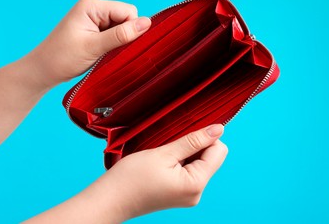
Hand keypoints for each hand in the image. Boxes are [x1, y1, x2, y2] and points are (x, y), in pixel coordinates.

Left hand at [24, 0, 150, 87]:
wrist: (43, 71)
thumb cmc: (62, 58)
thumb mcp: (94, 47)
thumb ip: (121, 35)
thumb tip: (147, 23)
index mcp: (92, 6)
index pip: (128, 11)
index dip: (130, 29)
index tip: (118, 46)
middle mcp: (94, 9)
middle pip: (126, 18)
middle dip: (124, 36)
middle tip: (107, 51)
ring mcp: (94, 20)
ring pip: (122, 28)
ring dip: (117, 43)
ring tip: (101, 54)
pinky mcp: (94, 31)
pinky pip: (114, 35)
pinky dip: (113, 46)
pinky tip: (102, 54)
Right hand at [25, 124, 226, 222]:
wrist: (111, 199)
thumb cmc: (131, 178)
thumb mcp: (164, 153)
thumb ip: (193, 141)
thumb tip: (218, 129)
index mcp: (196, 184)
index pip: (218, 151)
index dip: (205, 138)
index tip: (186, 133)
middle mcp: (196, 193)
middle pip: (210, 158)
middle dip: (194, 146)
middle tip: (170, 146)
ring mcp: (188, 195)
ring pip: (198, 163)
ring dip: (184, 153)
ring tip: (163, 156)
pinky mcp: (179, 193)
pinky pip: (188, 171)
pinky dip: (178, 161)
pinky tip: (162, 162)